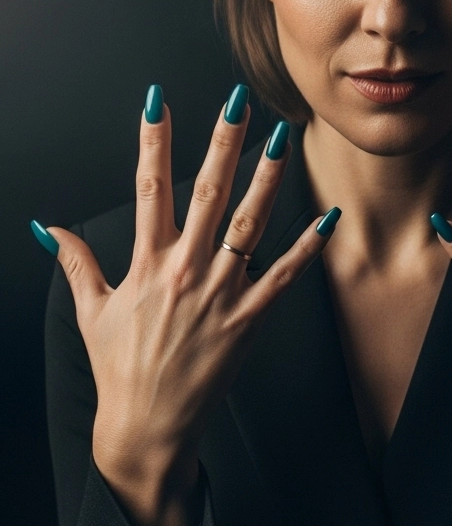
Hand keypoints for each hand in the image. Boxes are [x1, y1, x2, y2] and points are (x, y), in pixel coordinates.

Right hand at [38, 86, 339, 525]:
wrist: (147, 425)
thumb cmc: (119, 368)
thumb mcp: (91, 311)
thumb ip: (77, 262)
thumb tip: (48, 227)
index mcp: (147, 264)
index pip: (149, 188)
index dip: (154, 141)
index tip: (158, 101)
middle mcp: (184, 272)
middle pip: (206, 193)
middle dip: (221, 142)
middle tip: (237, 100)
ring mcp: (219, 295)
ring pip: (248, 225)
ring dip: (267, 180)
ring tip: (282, 139)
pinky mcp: (247, 321)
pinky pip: (282, 278)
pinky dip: (307, 248)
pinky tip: (328, 219)